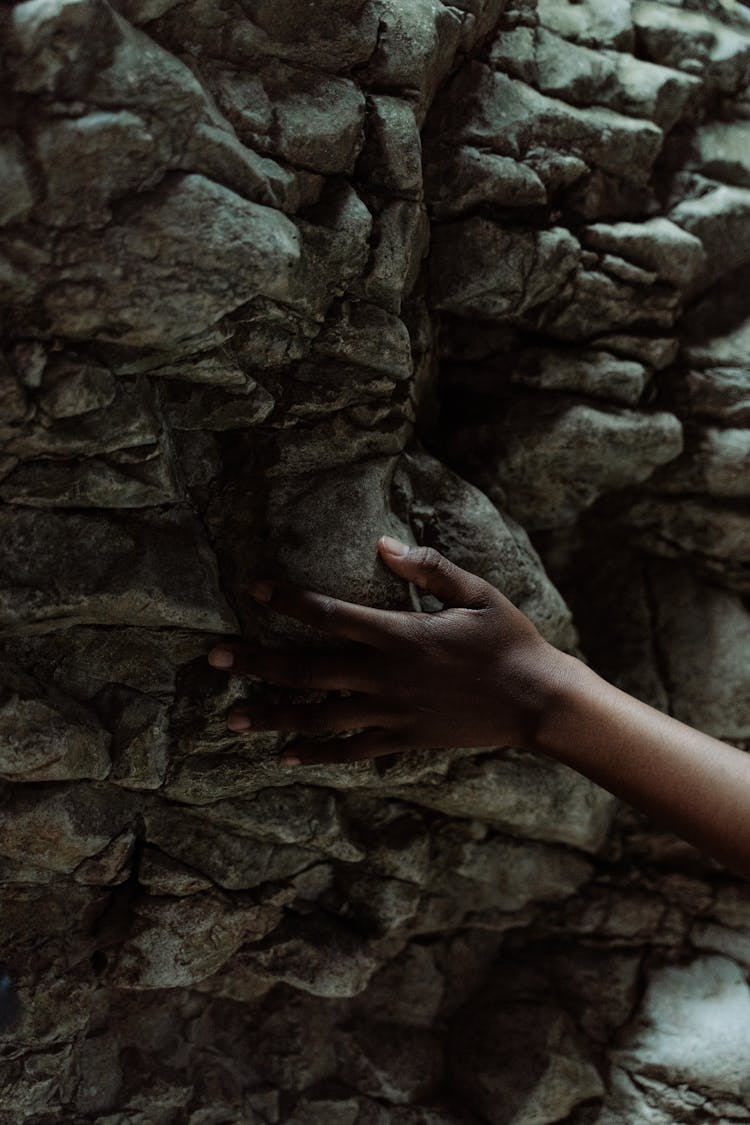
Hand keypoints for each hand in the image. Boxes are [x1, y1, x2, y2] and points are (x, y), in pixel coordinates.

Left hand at [207, 536, 564, 767]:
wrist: (538, 701)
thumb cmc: (509, 640)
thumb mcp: (477, 592)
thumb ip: (428, 568)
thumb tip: (382, 544)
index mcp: (401, 634)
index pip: (330, 615)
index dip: (288, 602)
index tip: (253, 591)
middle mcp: (387, 676)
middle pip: (308, 669)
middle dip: (257, 663)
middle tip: (214, 659)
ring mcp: (392, 713)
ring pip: (318, 716)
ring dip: (272, 715)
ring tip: (231, 717)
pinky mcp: (402, 741)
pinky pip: (349, 751)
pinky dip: (315, 755)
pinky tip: (283, 756)